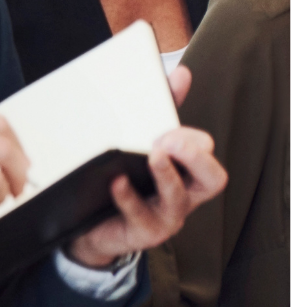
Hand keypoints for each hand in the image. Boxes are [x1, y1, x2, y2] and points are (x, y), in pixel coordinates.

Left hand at [65, 126, 225, 267]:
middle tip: (171, 141)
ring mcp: (166, 217)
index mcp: (186, 173)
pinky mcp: (144, 233)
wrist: (93, 228)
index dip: (195, 141)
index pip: (206, 153)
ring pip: (178, 198)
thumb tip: (181, 73)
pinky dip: (129, 197)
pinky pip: (141, 216)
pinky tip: (116, 180)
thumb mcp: (141, 146)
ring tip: (153, 154)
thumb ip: (161, 113)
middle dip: (196, 158)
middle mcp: (184, 196)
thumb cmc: (126, 183)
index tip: (171, 129)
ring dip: (167, 174)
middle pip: (213, 179)